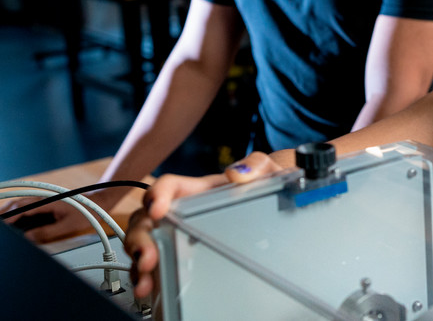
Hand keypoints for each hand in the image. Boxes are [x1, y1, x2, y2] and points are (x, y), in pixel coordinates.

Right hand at [1, 187, 125, 243]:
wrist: (100, 202)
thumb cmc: (87, 212)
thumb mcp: (67, 226)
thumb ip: (46, 232)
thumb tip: (27, 238)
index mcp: (47, 201)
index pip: (22, 208)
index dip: (8, 217)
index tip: (2, 226)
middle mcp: (43, 198)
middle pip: (18, 205)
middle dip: (5, 214)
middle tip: (1, 228)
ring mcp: (44, 200)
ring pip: (22, 206)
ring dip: (11, 214)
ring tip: (5, 226)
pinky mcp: (47, 204)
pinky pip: (29, 208)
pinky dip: (19, 214)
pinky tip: (14, 223)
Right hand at [125, 152, 281, 297]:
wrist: (273, 203)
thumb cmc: (262, 184)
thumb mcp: (266, 170)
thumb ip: (256, 165)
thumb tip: (237, 173)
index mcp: (197, 190)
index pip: (169, 186)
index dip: (157, 194)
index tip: (157, 209)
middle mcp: (180, 211)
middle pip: (146, 219)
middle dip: (140, 238)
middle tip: (148, 257)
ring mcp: (177, 233)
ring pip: (145, 243)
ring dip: (138, 262)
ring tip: (145, 282)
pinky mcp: (181, 253)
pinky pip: (158, 263)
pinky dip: (148, 275)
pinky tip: (150, 288)